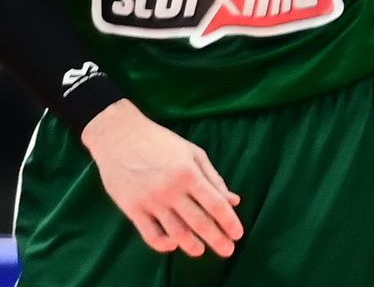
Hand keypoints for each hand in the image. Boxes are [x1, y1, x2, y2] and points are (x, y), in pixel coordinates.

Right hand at [81, 100, 243, 257]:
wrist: (119, 137)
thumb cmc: (161, 142)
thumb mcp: (193, 153)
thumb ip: (214, 178)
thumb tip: (233, 201)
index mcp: (189, 174)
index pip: (215, 204)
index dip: (229, 221)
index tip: (238, 234)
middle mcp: (171, 190)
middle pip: (199, 222)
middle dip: (216, 238)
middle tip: (228, 251)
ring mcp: (150, 201)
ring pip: (175, 231)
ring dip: (191, 245)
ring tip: (201, 251)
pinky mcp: (132, 208)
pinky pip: (149, 233)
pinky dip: (162, 244)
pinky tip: (172, 246)